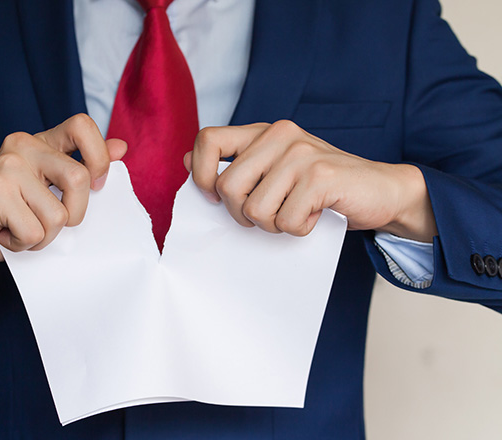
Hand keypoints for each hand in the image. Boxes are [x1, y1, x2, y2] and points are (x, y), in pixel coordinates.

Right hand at [0, 114, 126, 271]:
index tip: (94, 185)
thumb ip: (82, 168)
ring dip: (44, 237)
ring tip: (20, 229)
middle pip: (79, 178)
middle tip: (50, 223)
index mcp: (40, 143)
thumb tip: (121, 147)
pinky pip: (34, 232)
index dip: (99, 157)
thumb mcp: (48, 191)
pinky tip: (4, 234)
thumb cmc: (5, 216)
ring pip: (58, 214)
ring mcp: (7, 167)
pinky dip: (23, 245)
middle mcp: (23, 146)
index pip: (82, 125)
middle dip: (74, 215)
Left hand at [185, 120, 436, 241]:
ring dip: (273, 224)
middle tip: (268, 214)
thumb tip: (187, 163)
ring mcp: (301, 153)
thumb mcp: (273, 173)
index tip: (214, 198)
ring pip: (254, 209)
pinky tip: (315, 216)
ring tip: (295, 212)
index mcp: (262, 132)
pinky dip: (299, 229)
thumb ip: (234, 165)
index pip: (207, 139)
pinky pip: (286, 220)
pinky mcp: (321, 176)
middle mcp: (279, 135)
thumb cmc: (321, 188)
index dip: (200, 174)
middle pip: (226, 186)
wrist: (380, 191)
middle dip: (242, 214)